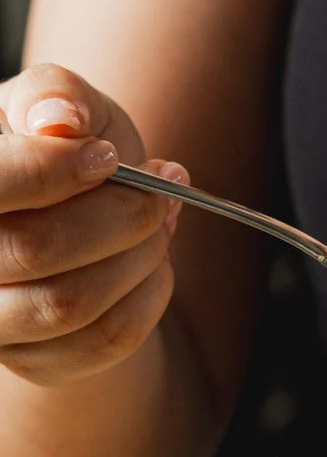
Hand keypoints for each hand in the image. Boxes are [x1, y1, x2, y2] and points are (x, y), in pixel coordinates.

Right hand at [0, 63, 188, 385]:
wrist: (79, 211)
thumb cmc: (61, 145)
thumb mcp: (59, 102)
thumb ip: (55, 94)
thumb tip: (59, 117)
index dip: (55, 170)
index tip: (110, 158)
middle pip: (38, 249)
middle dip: (120, 215)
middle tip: (161, 189)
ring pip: (71, 305)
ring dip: (140, 257)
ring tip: (162, 222)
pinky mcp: (34, 362)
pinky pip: (104, 340)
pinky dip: (151, 295)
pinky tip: (156, 262)